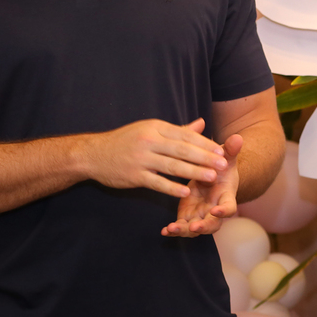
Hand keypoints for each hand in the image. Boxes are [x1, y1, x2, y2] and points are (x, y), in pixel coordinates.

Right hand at [81, 118, 226, 197]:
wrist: (93, 154)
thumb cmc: (126, 141)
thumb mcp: (150, 130)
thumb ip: (178, 130)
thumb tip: (202, 123)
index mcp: (156, 128)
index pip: (185, 135)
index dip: (205, 144)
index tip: (222, 151)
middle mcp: (149, 141)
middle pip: (182, 150)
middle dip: (205, 157)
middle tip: (223, 165)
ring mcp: (141, 158)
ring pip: (172, 166)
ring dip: (194, 172)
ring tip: (211, 177)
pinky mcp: (134, 175)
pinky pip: (156, 182)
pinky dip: (171, 187)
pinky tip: (185, 192)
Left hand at [162, 133, 243, 237]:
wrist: (214, 176)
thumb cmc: (221, 167)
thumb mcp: (225, 158)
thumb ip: (231, 150)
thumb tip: (238, 137)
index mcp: (226, 196)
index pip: (229, 207)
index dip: (224, 211)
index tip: (216, 210)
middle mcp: (214, 210)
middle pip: (213, 224)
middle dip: (203, 226)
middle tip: (194, 226)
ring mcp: (201, 215)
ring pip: (195, 229)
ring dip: (184, 231)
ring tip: (172, 228)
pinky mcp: (188, 216)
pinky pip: (181, 227)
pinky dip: (173, 230)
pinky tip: (164, 231)